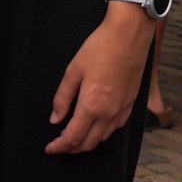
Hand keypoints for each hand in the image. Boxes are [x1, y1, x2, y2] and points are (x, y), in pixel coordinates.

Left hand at [47, 6, 154, 153]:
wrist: (129, 34)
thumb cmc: (101, 47)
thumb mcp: (73, 71)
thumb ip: (62, 98)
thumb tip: (55, 118)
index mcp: (92, 106)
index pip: (73, 137)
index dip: (59, 146)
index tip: (50, 147)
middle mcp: (109, 112)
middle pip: (89, 143)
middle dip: (72, 148)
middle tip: (60, 144)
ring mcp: (122, 108)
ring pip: (103, 137)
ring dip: (88, 142)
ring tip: (76, 136)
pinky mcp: (131, 102)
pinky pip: (117, 127)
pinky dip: (104, 133)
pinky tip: (97, 125)